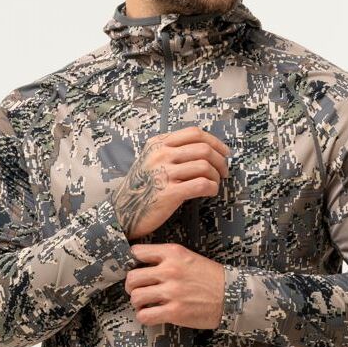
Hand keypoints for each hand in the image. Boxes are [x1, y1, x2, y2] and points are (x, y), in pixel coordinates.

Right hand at [110, 126, 231, 239]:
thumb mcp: (150, 161)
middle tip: (224, 172)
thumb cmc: (141, 188)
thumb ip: (171, 151)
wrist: (122, 213)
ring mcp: (163, 174)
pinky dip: (212, 188)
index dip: (215, 142)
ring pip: (204, 166)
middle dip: (220, 161)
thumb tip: (205, 149)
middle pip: (203, 149)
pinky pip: (201, 185)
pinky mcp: (168, 193)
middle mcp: (160, 156)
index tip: (225, 153)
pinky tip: (210, 192)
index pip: (194, 133)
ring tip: (215, 183)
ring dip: (216, 176)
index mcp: (157, 144)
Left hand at [125, 243, 225, 329]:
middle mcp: (169, 271)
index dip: (133, 262)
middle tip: (138, 290)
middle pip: (132, 278)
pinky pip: (145, 316)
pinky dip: (144, 316)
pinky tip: (151, 314)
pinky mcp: (174, 312)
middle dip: (131, 286)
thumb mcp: (189, 257)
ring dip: (137, 302)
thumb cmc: (211, 277)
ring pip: (136, 297)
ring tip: (145, 304)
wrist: (232, 295)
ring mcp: (171, 292)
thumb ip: (166, 258)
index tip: (136, 269)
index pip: (138, 253)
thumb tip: (141, 264)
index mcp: (173, 254)